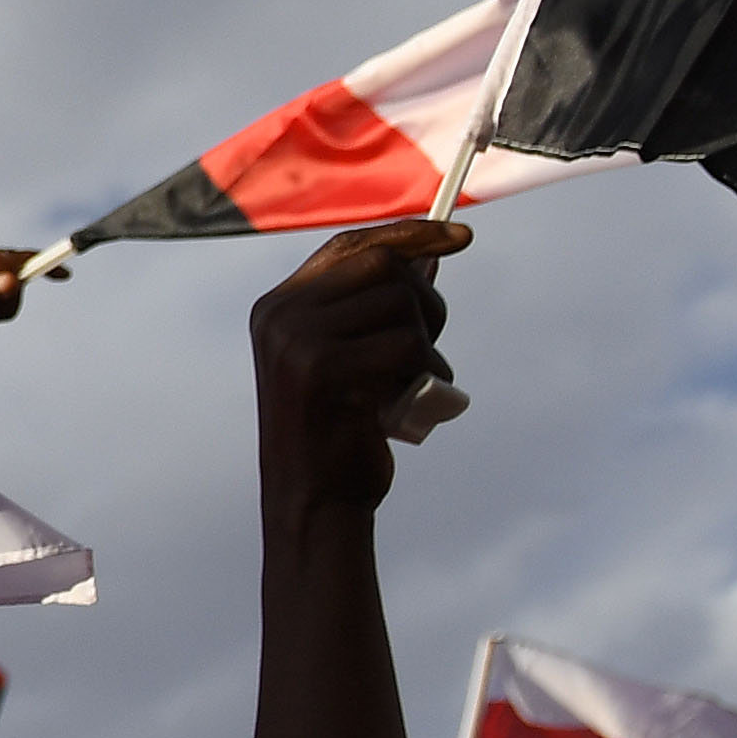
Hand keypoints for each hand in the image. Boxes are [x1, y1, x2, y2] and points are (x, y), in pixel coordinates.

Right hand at [250, 220, 465, 517]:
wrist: (315, 502)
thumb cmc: (338, 433)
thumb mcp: (346, 360)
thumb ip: (371, 310)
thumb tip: (427, 257)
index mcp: (278, 308)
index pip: (349, 247)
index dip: (407, 235)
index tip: (458, 238)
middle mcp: (282, 316)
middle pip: (383, 266)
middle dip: (425, 299)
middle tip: (430, 344)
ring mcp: (299, 340)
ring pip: (401, 305)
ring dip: (428, 344)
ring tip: (416, 383)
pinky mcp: (327, 369)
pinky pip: (407, 345)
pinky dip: (428, 373)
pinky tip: (414, 403)